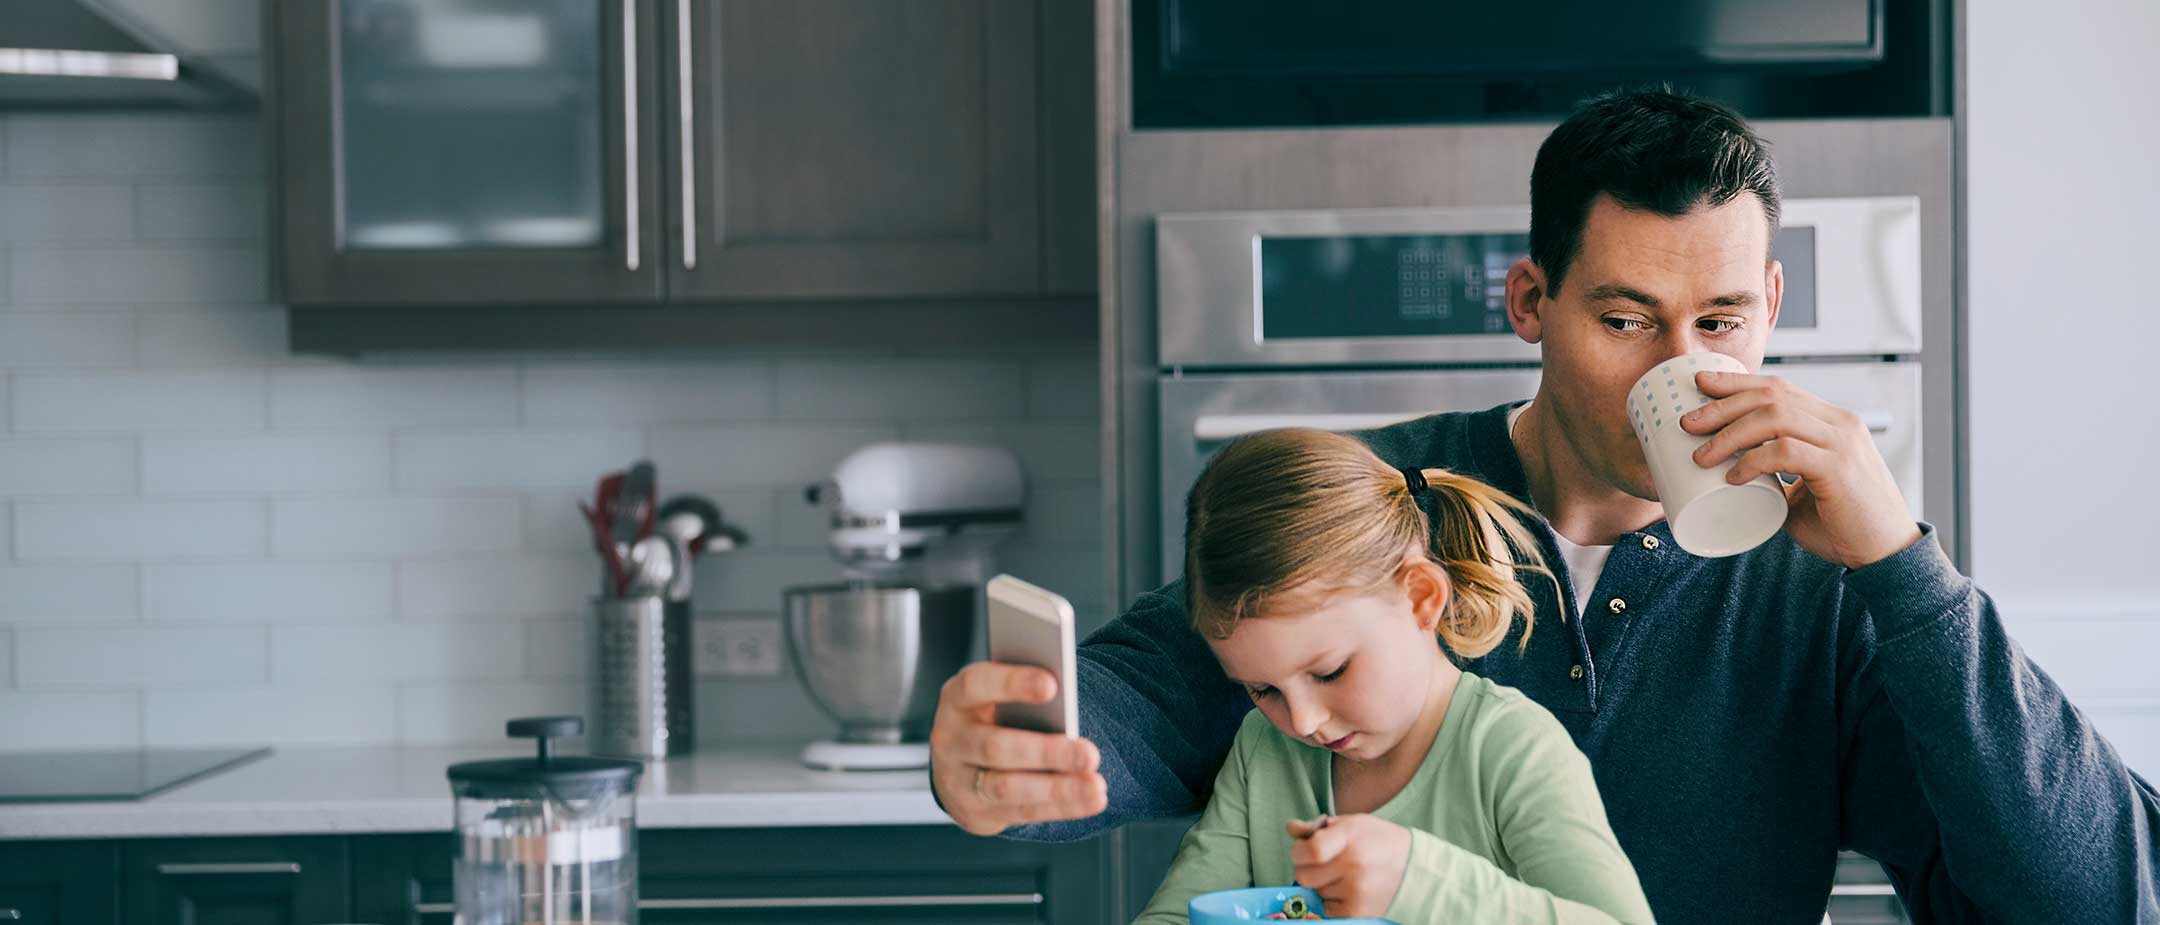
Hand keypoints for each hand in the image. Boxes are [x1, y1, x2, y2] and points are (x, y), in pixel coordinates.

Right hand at [928, 661, 1106, 835]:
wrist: (962, 765)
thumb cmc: (995, 719)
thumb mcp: (1000, 700)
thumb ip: (1025, 698)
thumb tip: (1065, 704)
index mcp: (957, 699)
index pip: (976, 685)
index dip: (1012, 684)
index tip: (1052, 685)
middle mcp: (950, 740)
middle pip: (996, 747)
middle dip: (1046, 752)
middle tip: (1090, 753)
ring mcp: (957, 781)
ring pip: (1007, 788)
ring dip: (1057, 789)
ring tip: (1096, 785)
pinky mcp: (975, 813)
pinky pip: (1021, 811)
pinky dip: (1060, 806)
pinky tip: (1091, 799)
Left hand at [1285, 814, 1410, 918]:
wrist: (1413, 868)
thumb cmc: (1378, 841)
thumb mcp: (1352, 824)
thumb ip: (1318, 827)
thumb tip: (1291, 829)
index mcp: (1351, 836)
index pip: (1311, 850)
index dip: (1299, 851)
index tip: (1304, 850)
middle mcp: (1353, 864)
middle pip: (1304, 875)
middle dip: (1307, 869)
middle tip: (1322, 863)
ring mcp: (1356, 890)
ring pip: (1315, 892)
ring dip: (1322, 884)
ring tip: (1343, 875)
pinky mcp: (1358, 910)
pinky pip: (1327, 908)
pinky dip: (1332, 900)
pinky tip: (1348, 889)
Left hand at [1685, 370, 1921, 569]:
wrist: (1886, 555)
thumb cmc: (1842, 525)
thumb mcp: (1804, 491)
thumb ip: (1776, 478)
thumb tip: (1731, 477)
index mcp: (1831, 422)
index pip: (1779, 387)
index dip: (1737, 383)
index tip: (1699, 386)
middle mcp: (1839, 423)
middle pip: (1771, 395)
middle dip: (1723, 404)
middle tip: (1687, 422)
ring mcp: (1842, 443)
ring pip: (1775, 417)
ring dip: (1730, 433)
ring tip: (1701, 455)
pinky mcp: (1839, 469)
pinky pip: (1786, 451)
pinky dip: (1753, 460)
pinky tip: (1733, 476)